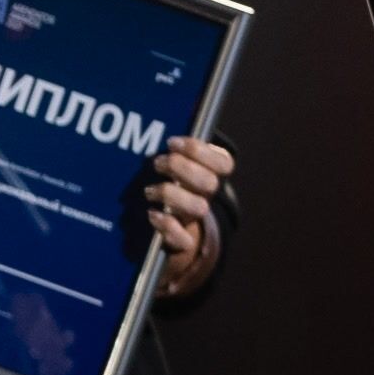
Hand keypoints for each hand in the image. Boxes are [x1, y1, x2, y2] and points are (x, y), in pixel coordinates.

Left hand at [144, 134, 234, 295]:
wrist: (160, 234)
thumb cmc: (161, 188)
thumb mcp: (167, 169)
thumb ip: (171, 153)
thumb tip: (159, 132)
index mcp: (208, 176)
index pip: (224, 164)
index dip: (200, 150)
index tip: (172, 142)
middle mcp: (204, 198)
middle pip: (210, 183)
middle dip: (181, 168)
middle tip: (157, 162)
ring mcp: (193, 220)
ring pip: (199, 208)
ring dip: (172, 195)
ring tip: (149, 190)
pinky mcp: (181, 242)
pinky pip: (183, 239)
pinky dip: (167, 226)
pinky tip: (151, 214)